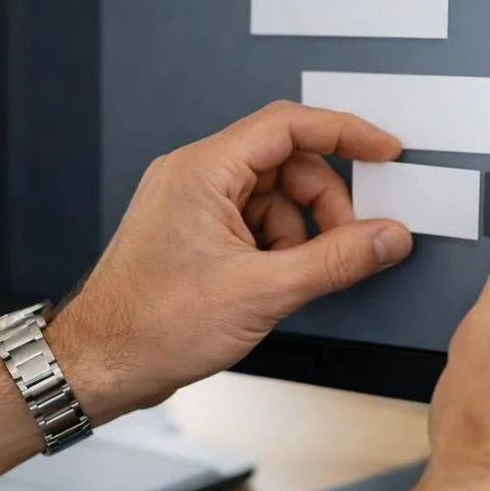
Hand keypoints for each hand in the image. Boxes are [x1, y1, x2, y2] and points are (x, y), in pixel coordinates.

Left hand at [43, 101, 413, 421]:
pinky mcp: (191, 233)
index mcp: (203, 171)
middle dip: (324, 202)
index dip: (345, 133)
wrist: (100, 364)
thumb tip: (388, 237)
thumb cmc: (153, 326)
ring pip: (272, 197)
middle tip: (348, 243)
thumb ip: (336, 260)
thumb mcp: (263, 292)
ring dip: (298, 233)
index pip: (288, 126)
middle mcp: (193, 176)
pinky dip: (275, 249)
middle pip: (286, 163)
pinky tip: (270, 285)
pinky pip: (251, 222)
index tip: (385, 152)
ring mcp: (190, 204)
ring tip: (293, 278)